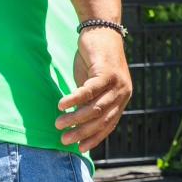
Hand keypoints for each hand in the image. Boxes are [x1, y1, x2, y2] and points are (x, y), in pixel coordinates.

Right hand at [55, 27, 133, 152]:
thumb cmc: (94, 62)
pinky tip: (61, 105)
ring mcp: (117, 83)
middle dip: (82, 131)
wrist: (102, 32)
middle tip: (64, 139)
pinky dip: (74, 99)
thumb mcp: (93, 86)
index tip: (80, 148)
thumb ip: (89, 103)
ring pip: (95, 107)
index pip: (109, 124)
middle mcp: (123, 93)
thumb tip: (76, 122)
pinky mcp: (106, 72)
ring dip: (76, 118)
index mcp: (121, 99)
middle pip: (102, 119)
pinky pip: (89, 90)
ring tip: (58, 123)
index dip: (95, 138)